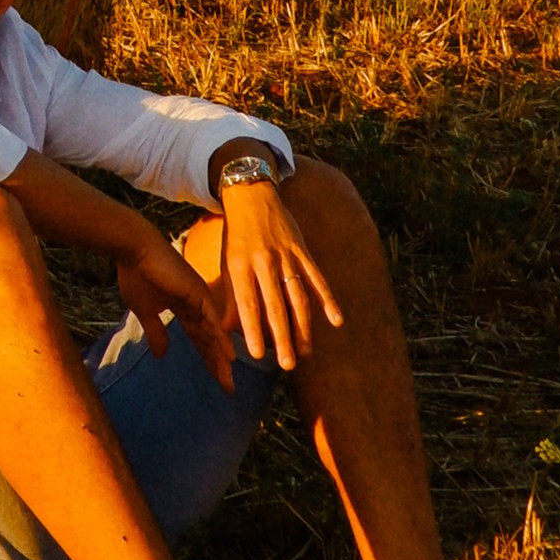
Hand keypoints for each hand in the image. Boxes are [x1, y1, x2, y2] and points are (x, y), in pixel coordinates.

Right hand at [110, 215, 237, 390]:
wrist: (134, 250)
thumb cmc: (136, 275)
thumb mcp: (144, 311)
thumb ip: (155, 332)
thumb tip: (161, 356)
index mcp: (183, 307)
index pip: (198, 338)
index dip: (207, 358)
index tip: (216, 379)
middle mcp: (195, 304)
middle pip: (209, 340)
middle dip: (217, 364)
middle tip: (228, 386)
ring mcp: (199, 298)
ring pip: (213, 333)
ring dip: (221, 357)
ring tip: (229, 379)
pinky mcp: (198, 293)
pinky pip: (211, 320)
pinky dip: (220, 339)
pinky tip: (229, 356)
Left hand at [217, 182, 341, 373]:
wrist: (251, 195)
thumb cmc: (236, 235)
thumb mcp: (226, 262)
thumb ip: (229, 295)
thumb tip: (223, 329)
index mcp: (240, 265)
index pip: (247, 302)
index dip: (252, 328)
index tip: (256, 354)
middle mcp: (264, 261)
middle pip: (275, 305)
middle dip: (282, 337)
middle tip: (287, 365)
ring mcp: (286, 255)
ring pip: (297, 296)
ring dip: (304, 326)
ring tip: (306, 353)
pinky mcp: (302, 250)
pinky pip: (317, 277)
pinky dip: (328, 299)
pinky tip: (336, 321)